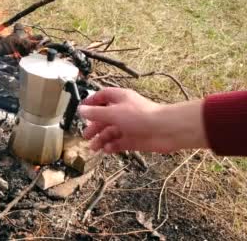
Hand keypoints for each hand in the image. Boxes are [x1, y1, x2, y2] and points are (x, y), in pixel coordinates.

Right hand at [78, 88, 207, 153]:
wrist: (166, 131)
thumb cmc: (141, 116)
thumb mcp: (113, 113)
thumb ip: (96, 113)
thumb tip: (81, 110)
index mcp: (120, 98)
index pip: (102, 97)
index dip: (91, 102)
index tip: (81, 110)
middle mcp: (124, 111)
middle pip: (104, 117)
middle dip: (94, 126)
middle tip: (85, 136)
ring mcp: (129, 126)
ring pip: (111, 132)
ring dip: (101, 139)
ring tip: (93, 148)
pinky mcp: (134, 139)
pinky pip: (119, 142)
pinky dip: (112, 146)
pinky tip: (106, 150)